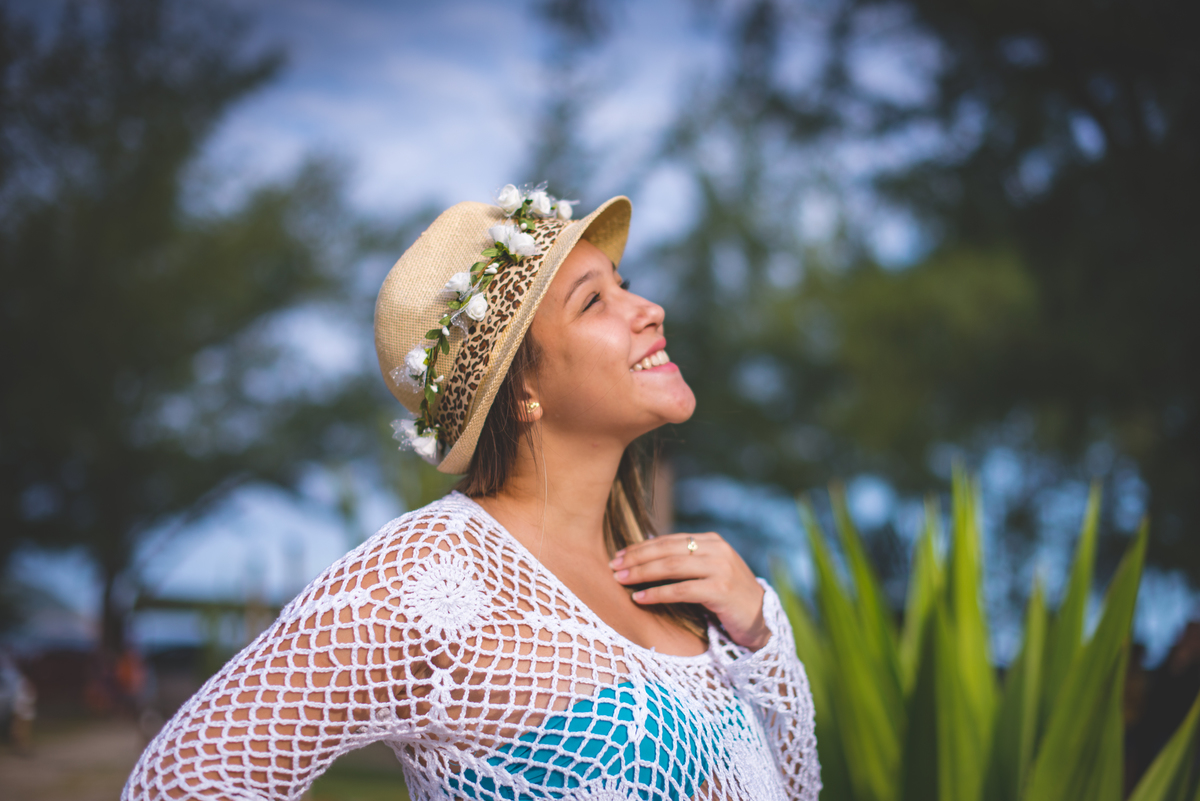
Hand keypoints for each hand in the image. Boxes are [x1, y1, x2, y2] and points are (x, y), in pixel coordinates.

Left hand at [609, 532, 770, 650]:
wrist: (762, 619)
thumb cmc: (728, 597)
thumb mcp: (709, 571)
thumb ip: (686, 561)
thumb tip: (645, 556)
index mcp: (712, 541)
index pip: (669, 540)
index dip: (642, 547)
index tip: (620, 555)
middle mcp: (717, 550)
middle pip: (667, 550)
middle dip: (637, 558)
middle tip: (613, 566)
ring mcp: (720, 568)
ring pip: (672, 566)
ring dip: (642, 573)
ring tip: (621, 580)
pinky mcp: (720, 590)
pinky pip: (681, 590)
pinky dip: (657, 594)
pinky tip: (640, 598)